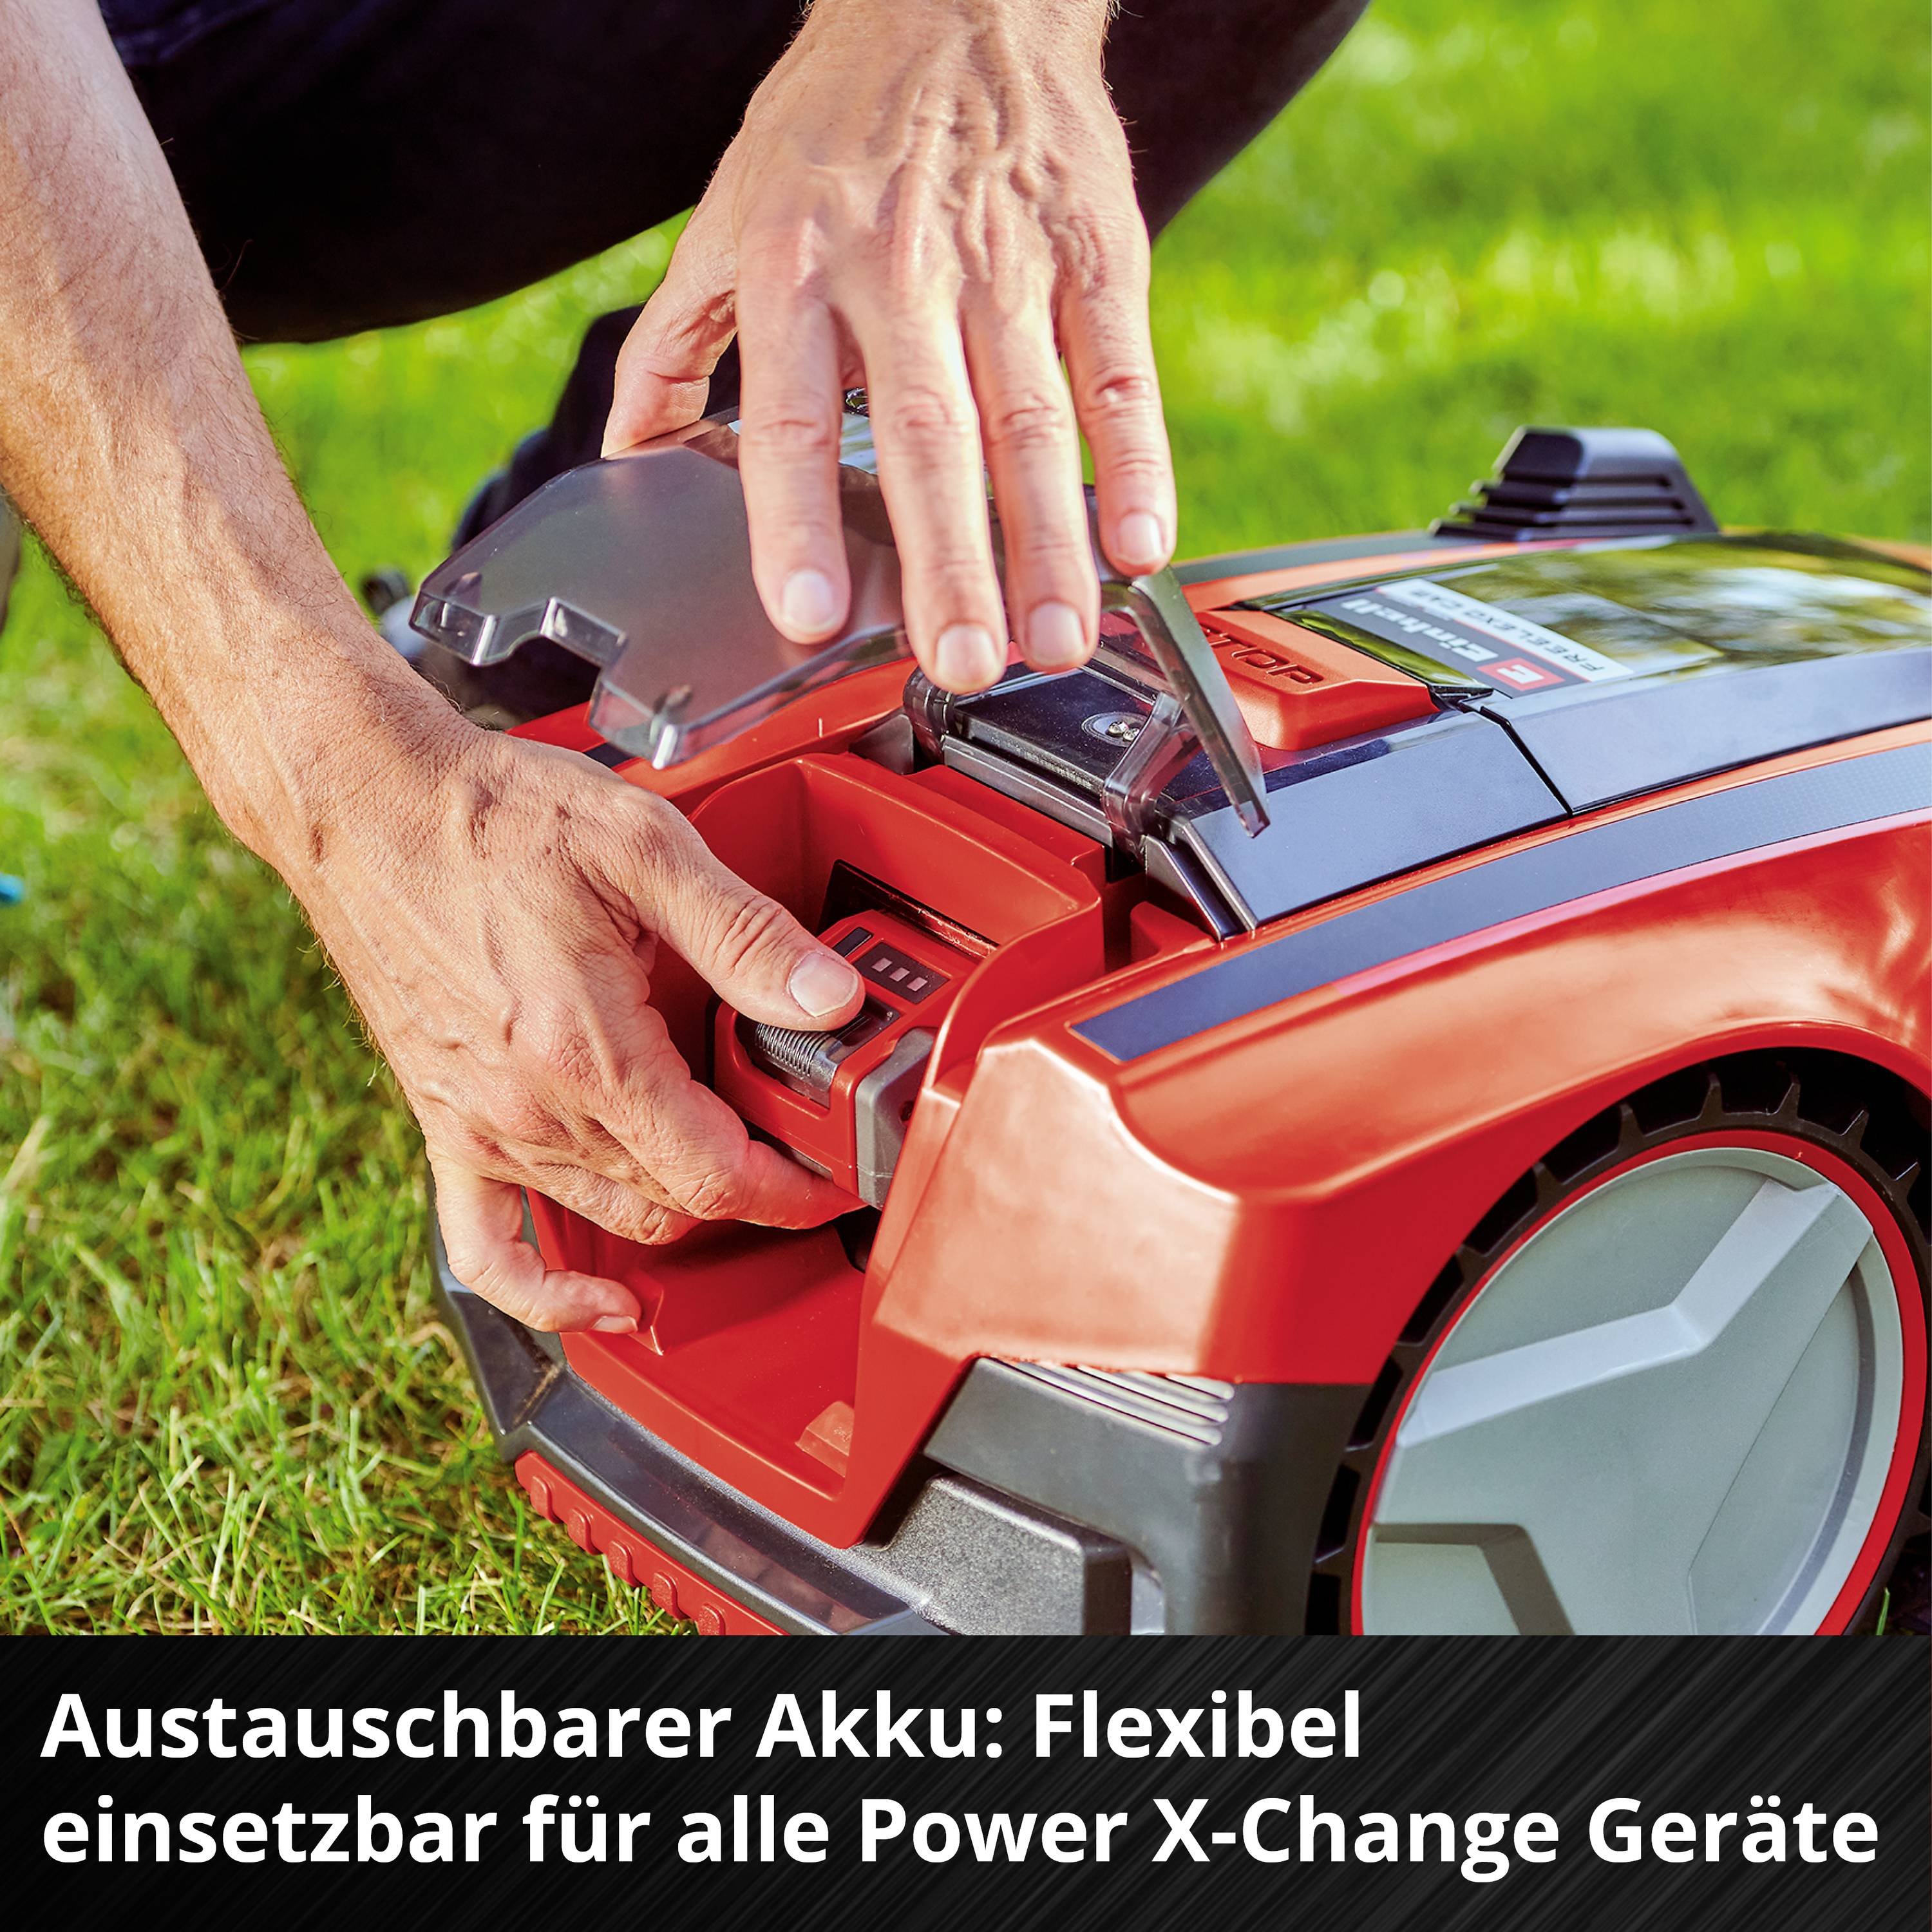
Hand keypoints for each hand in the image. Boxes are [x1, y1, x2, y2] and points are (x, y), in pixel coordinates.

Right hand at [300, 723, 865, 1332]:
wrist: (367, 804)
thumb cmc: (490, 817)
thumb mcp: (643, 848)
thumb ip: (743, 933)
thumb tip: (825, 998)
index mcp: (587, 1050)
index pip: (716, 1174)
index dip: (793, 1190)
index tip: (833, 1180)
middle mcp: (529, 1108)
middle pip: (674, 1201)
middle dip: (754, 1189)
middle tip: (804, 1150)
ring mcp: (481, 1126)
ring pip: (609, 1218)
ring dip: (680, 1209)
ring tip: (733, 1169)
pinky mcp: (442, 1125)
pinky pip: (488, 1249)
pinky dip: (547, 1291)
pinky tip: (600, 1297)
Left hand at [604, 0, 1172, 695]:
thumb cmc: (834, 124)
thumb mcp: (728, 213)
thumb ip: (676, 343)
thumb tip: (627, 455)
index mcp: (795, 262)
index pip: (792, 415)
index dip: (796, 524)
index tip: (806, 618)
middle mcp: (902, 266)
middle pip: (928, 436)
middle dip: (948, 563)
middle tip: (958, 663)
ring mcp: (1008, 262)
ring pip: (1029, 421)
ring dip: (1045, 544)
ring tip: (1049, 639)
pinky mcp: (1097, 253)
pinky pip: (1119, 372)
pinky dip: (1133, 462)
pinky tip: (1139, 545)